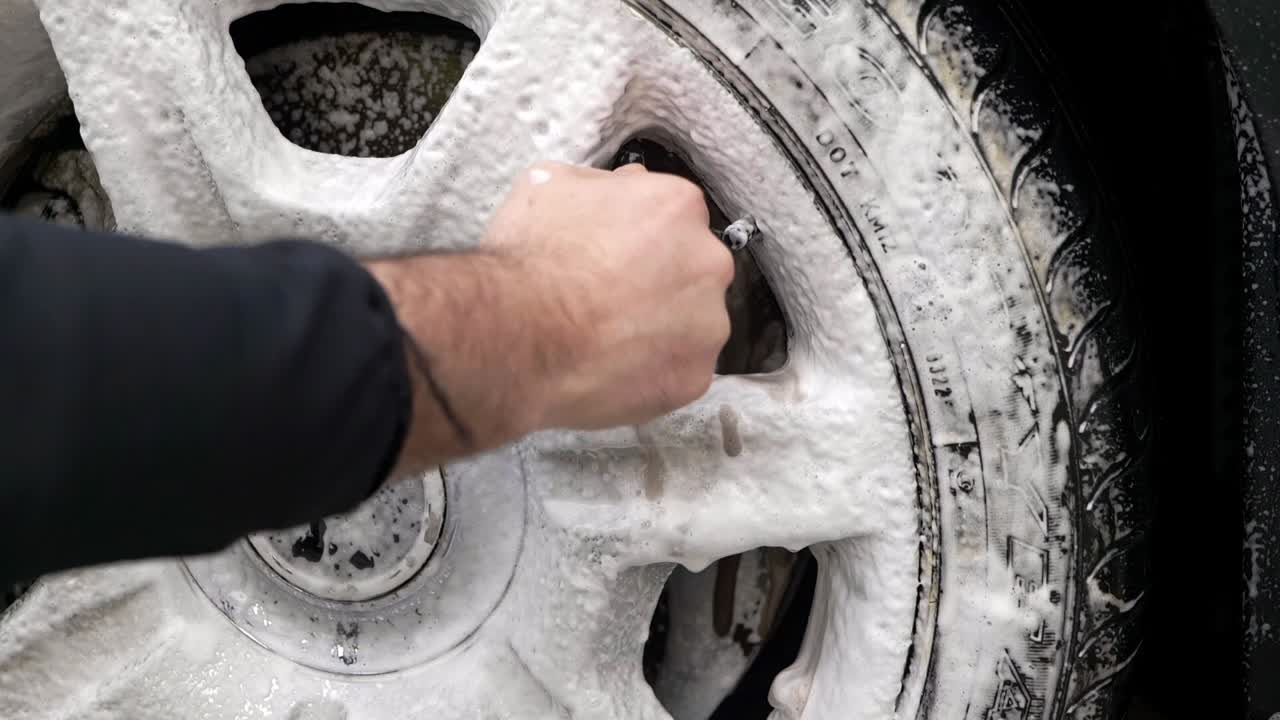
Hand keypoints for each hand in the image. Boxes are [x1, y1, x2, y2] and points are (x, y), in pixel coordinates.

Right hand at [366, 161, 733, 472]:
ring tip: (608, 339)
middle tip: (610, 300)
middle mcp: (707, 262)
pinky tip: (613, 368)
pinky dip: (653, 373)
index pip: (674, 217)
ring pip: (692, 325)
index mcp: (677, 207)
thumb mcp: (550, 185)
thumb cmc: (530, 260)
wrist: (517, 335)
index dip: (641, 237)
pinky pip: (680, 372)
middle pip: (693, 270)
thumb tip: (625, 186)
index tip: (614, 256)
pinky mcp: (694, 377)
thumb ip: (601, 183)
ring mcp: (707, 324)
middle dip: (660, 283)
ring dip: (661, 330)